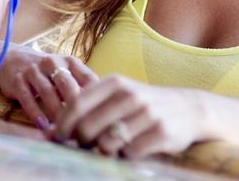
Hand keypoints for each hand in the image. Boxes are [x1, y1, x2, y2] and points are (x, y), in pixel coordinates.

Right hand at [0, 44, 97, 127]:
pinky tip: (43, 125)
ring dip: (56, 112)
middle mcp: (51, 62)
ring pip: (47, 91)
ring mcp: (33, 70)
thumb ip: (83, 90)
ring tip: (64, 130)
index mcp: (70, 61)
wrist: (13, 61)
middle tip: (82, 128)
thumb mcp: (67, 76)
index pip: (87, 78)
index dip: (95, 99)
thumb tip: (105, 112)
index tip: (100, 118)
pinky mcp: (17, 80)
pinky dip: (35, 112)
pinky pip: (27, 97)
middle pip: (67, 84)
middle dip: (75, 107)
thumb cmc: (48, 75)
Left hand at [50, 75, 204, 158]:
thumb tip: (50, 131)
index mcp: (115, 82)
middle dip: (81, 142)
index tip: (56, 137)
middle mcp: (130, 95)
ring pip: (107, 143)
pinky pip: (130, 153)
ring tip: (110, 146)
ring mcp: (147, 113)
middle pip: (88, 127)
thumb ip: (88, 108)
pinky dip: (126, 155)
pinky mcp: (161, 132)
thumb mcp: (117, 96)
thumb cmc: (141, 105)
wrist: (187, 108)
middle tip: (85, 145)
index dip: (62, 124)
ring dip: (104, 150)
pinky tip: (132, 148)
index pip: (76, 104)